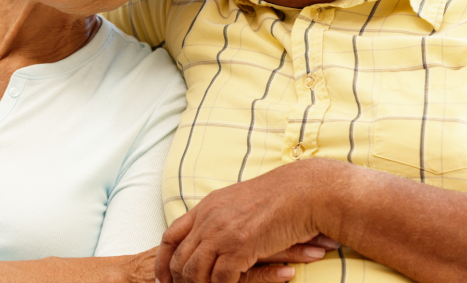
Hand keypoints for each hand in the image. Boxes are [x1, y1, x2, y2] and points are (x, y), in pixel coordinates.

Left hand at [156, 159, 350, 282]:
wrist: (303, 191)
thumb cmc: (280, 197)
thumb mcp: (240, 202)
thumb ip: (222, 217)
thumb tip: (213, 236)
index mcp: (207, 206)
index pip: (171, 236)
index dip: (163, 260)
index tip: (163, 279)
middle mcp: (209, 219)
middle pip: (180, 258)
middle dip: (179, 282)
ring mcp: (223, 233)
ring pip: (196, 272)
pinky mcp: (240, 247)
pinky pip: (221, 279)